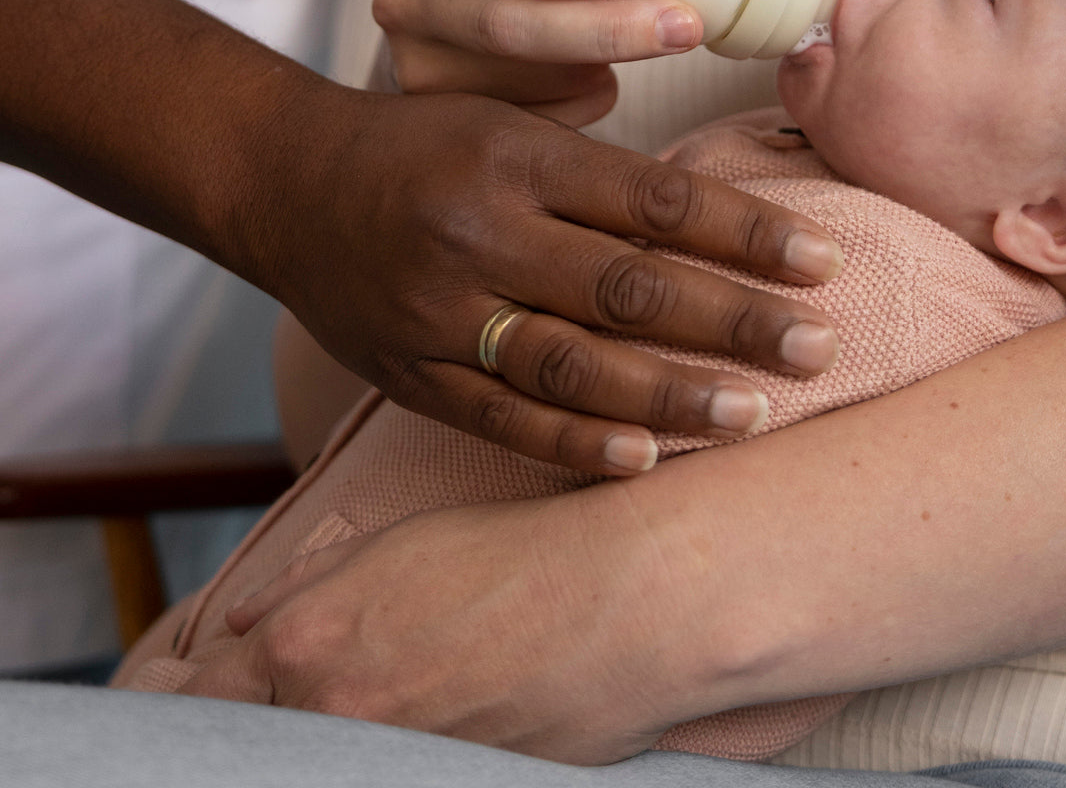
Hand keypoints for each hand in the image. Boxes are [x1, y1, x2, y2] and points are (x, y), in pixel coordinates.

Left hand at [179, 494, 692, 763]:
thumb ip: (305, 588)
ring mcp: (396, 765)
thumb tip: (242, 624)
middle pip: (258, 748)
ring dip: (340, 740)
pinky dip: (404, 756)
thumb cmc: (519, 555)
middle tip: (333, 687)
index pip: (203, 702)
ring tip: (406, 688)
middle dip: (268, 729)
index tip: (206, 688)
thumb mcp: (399, 545)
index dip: (194, 699)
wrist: (627, 600)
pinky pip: (401, 774)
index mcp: (307, 646)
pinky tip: (447, 714)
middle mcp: (336, 720)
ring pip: (330, 763)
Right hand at [263, 86, 842, 473]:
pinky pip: (504, 417)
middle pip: (629, 287)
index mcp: (517, 159)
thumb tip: (722, 218)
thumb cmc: (424, 148)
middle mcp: (481, 232)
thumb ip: (601, 173)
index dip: (748, 233)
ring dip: (673, 394)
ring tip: (755, 412)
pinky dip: (578, 441)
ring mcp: (442, 311)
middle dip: (733, 320)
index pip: (656, 199)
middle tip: (818, 347)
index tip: (826, 260)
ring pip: (574, 363)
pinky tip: (648, 458)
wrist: (286, 184)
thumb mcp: (511, 125)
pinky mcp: (412, 373)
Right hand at [373, 0, 702, 124]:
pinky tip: (603, 79)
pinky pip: (528, 119)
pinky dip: (580, 100)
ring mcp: (418, 60)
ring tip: (662, 39)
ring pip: (523, 80)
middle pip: (506, 25)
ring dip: (601, 67)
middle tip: (680, 23)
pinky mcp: (442, 112)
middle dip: (603, 28)